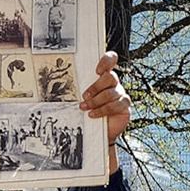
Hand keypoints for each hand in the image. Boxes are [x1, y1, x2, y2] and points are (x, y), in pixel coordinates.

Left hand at [79, 52, 129, 170]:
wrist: (100, 130)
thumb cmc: (91, 111)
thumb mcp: (85, 98)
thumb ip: (82, 89)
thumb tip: (64, 85)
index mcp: (105, 77)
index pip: (111, 60)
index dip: (107, 61)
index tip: (97, 71)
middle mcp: (114, 83)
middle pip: (110, 77)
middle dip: (95, 87)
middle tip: (84, 96)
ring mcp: (121, 94)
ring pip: (111, 93)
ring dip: (96, 101)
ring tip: (85, 108)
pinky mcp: (124, 106)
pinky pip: (115, 105)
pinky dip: (102, 110)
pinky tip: (93, 114)